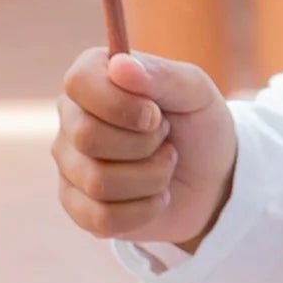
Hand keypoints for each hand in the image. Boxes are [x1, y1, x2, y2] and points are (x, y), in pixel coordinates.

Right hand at [53, 47, 236, 249]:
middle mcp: (72, 119)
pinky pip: (101, 218)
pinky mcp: (78, 207)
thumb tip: (119, 65)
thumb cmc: (198, 126)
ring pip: (98, 182)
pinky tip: (156, 198)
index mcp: (92, 78)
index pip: (78, 83)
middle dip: (144, 145)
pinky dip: (144, 210)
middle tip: (166, 141)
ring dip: (151, 178)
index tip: (155, 115)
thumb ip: (161, 75)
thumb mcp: (195, 92)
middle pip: (88, 137)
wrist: (212, 180)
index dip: (120, 104)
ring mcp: (70, 165)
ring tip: (165, 167)